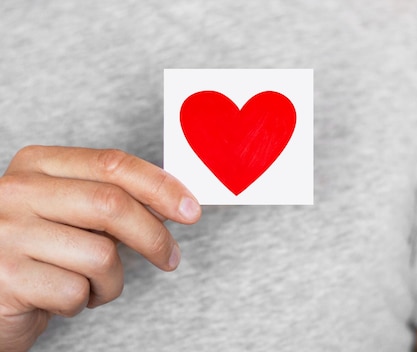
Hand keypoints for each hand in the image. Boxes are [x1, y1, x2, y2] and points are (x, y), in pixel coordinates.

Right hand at [0, 146, 200, 350]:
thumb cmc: (39, 253)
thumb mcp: (70, 215)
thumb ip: (112, 203)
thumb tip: (174, 204)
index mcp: (37, 165)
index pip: (112, 164)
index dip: (160, 186)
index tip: (191, 209)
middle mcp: (17, 191)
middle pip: (112, 204)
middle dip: (153, 236)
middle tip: (170, 257)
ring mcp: (7, 233)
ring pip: (100, 255)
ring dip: (112, 281)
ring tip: (92, 284)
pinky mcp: (6, 277)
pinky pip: (76, 292)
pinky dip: (85, 302)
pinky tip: (63, 298)